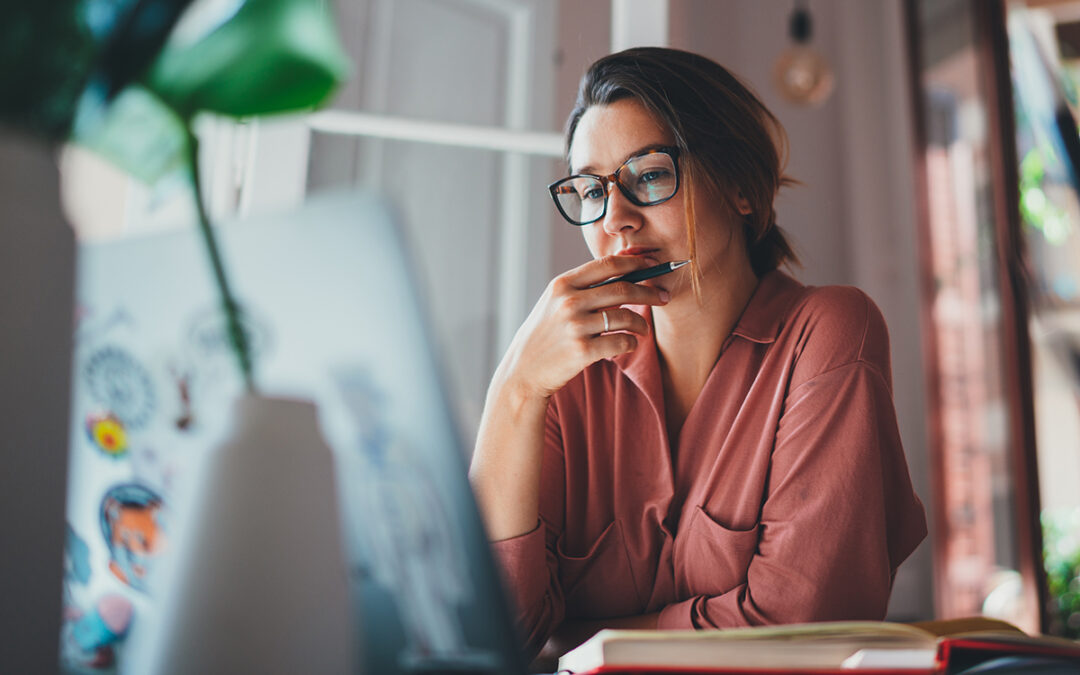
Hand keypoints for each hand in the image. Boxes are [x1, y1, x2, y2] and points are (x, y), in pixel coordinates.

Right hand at [497, 255, 669, 399]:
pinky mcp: (582, 351)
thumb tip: (624, 268)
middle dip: (650, 292)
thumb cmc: (546, 334)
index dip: (635, 262)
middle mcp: (569, 302)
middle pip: (623, 289)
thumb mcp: (555, 302)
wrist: (524, 370)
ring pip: (626, 317)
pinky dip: (632, 343)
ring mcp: (575, 326)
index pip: (607, 265)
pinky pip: (622, 342)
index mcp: (562, 284)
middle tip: (663, 297)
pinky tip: (629, 344)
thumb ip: (583, 286)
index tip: (653, 264)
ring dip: (642, 323)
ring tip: (643, 329)